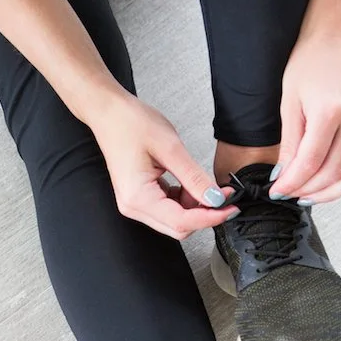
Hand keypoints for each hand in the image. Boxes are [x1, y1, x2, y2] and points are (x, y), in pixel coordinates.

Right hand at [88, 93, 235, 238]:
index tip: (231, 207)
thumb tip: (216, 199)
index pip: (182, 221)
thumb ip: (194, 177)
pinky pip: (167, 210)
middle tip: (224, 196)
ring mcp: (135, 203)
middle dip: (204, 214)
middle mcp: (134, 206)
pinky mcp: (139, 197)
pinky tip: (190, 184)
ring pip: (174, 220)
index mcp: (139, 197)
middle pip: (178, 227)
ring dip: (194, 207)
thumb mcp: (170, 148)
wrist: (109, 113)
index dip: (210, 217)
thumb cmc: (130, 124)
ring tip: (204, 184)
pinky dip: (184, 201)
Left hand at [269, 32, 340, 204]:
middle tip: (289, 192)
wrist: (337, 37)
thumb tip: (284, 176)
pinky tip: (337, 183)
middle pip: (333, 174)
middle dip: (307, 190)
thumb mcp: (290, 102)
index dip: (291, 183)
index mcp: (331, 113)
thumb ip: (290, 143)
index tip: (277, 190)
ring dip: (332, 193)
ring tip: (310, 194)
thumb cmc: (310, 62)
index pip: (310, 163)